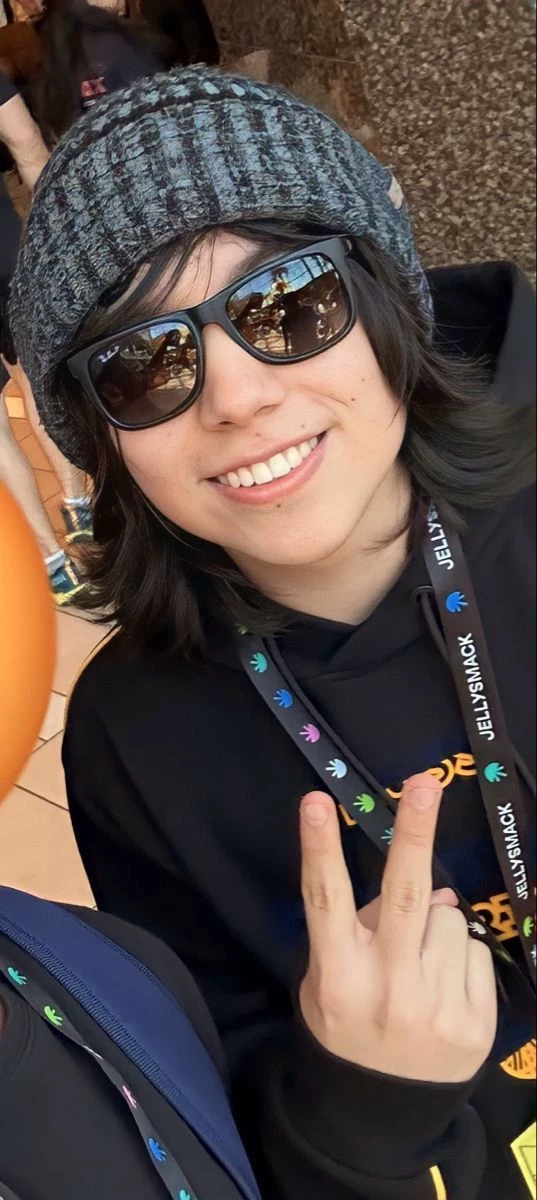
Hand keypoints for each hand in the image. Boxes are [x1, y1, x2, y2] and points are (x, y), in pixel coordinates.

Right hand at [299, 775, 496, 1083]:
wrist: (379, 1115)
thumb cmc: (345, 1028)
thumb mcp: (326, 980)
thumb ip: (361, 927)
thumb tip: (428, 883)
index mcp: (338, 976)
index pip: (326, 901)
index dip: (321, 848)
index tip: (317, 801)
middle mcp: (386, 988)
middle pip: (404, 897)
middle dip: (414, 834)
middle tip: (424, 784)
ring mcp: (434, 1006)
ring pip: (445, 915)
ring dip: (433, 921)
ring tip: (416, 962)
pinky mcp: (474, 1023)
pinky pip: (471, 949)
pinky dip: (457, 952)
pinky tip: (439, 982)